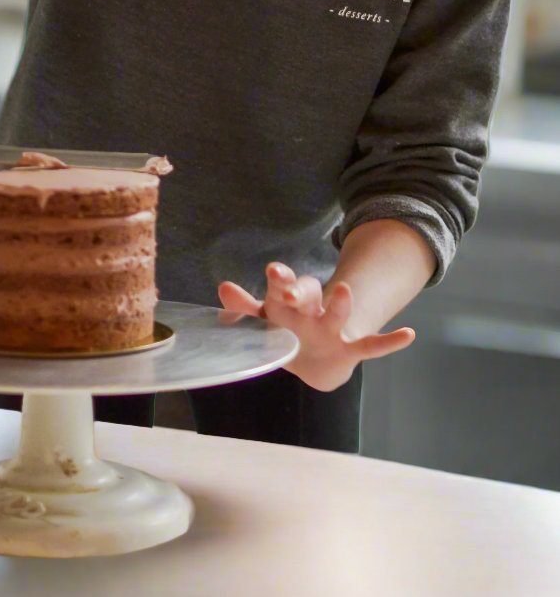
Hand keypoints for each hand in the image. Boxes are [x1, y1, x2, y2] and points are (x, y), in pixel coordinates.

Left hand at [218, 261, 414, 392]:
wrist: (313, 360)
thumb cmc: (285, 330)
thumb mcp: (263, 320)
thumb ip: (244, 307)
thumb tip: (222, 289)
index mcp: (287, 302)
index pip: (281, 286)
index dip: (278, 279)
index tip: (273, 270)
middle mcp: (311, 310)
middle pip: (307, 294)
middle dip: (298, 289)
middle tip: (287, 278)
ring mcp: (332, 329)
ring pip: (337, 314)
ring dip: (340, 304)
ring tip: (344, 289)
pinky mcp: (350, 349)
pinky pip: (371, 346)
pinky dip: (390, 342)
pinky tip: (409, 335)